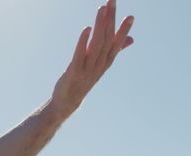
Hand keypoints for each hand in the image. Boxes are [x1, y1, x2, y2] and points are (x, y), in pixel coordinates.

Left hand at [51, 0, 133, 116]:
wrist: (67, 101)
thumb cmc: (83, 80)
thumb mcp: (100, 65)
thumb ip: (115, 50)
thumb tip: (131, 39)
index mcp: (106, 61)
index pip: (117, 43)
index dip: (124, 30)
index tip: (131, 16)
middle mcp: (100, 64)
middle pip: (107, 39)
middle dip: (110, 20)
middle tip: (111, 2)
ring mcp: (88, 69)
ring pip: (96, 45)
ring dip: (99, 26)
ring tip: (101, 9)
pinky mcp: (74, 72)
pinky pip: (80, 55)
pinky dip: (83, 41)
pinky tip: (86, 29)